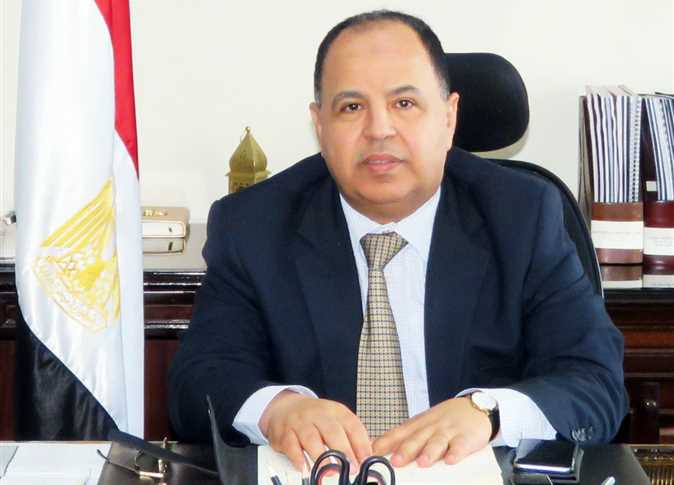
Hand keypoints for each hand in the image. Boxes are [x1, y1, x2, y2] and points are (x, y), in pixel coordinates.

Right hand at [259, 391, 371, 470]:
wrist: (285, 406)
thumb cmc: (315, 418)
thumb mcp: (334, 419)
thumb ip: (351, 435)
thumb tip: (371, 454)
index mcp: (335, 411)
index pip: (352, 425)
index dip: (361, 443)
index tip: (366, 460)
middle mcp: (318, 414)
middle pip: (333, 431)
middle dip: (344, 451)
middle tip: (352, 468)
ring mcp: (300, 423)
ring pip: (312, 439)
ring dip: (322, 456)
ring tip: (331, 471)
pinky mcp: (285, 433)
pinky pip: (291, 446)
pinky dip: (298, 458)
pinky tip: (305, 468)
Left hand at [372, 397, 490, 466]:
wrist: (474, 406)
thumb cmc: (444, 420)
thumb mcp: (421, 424)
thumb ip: (402, 437)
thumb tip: (373, 446)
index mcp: (416, 425)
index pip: (397, 433)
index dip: (384, 444)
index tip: (372, 454)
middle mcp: (430, 428)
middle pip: (416, 439)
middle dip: (405, 450)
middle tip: (395, 462)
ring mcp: (448, 432)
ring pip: (437, 442)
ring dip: (429, 452)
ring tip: (423, 463)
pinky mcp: (465, 437)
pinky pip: (460, 445)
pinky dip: (456, 452)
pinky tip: (451, 460)